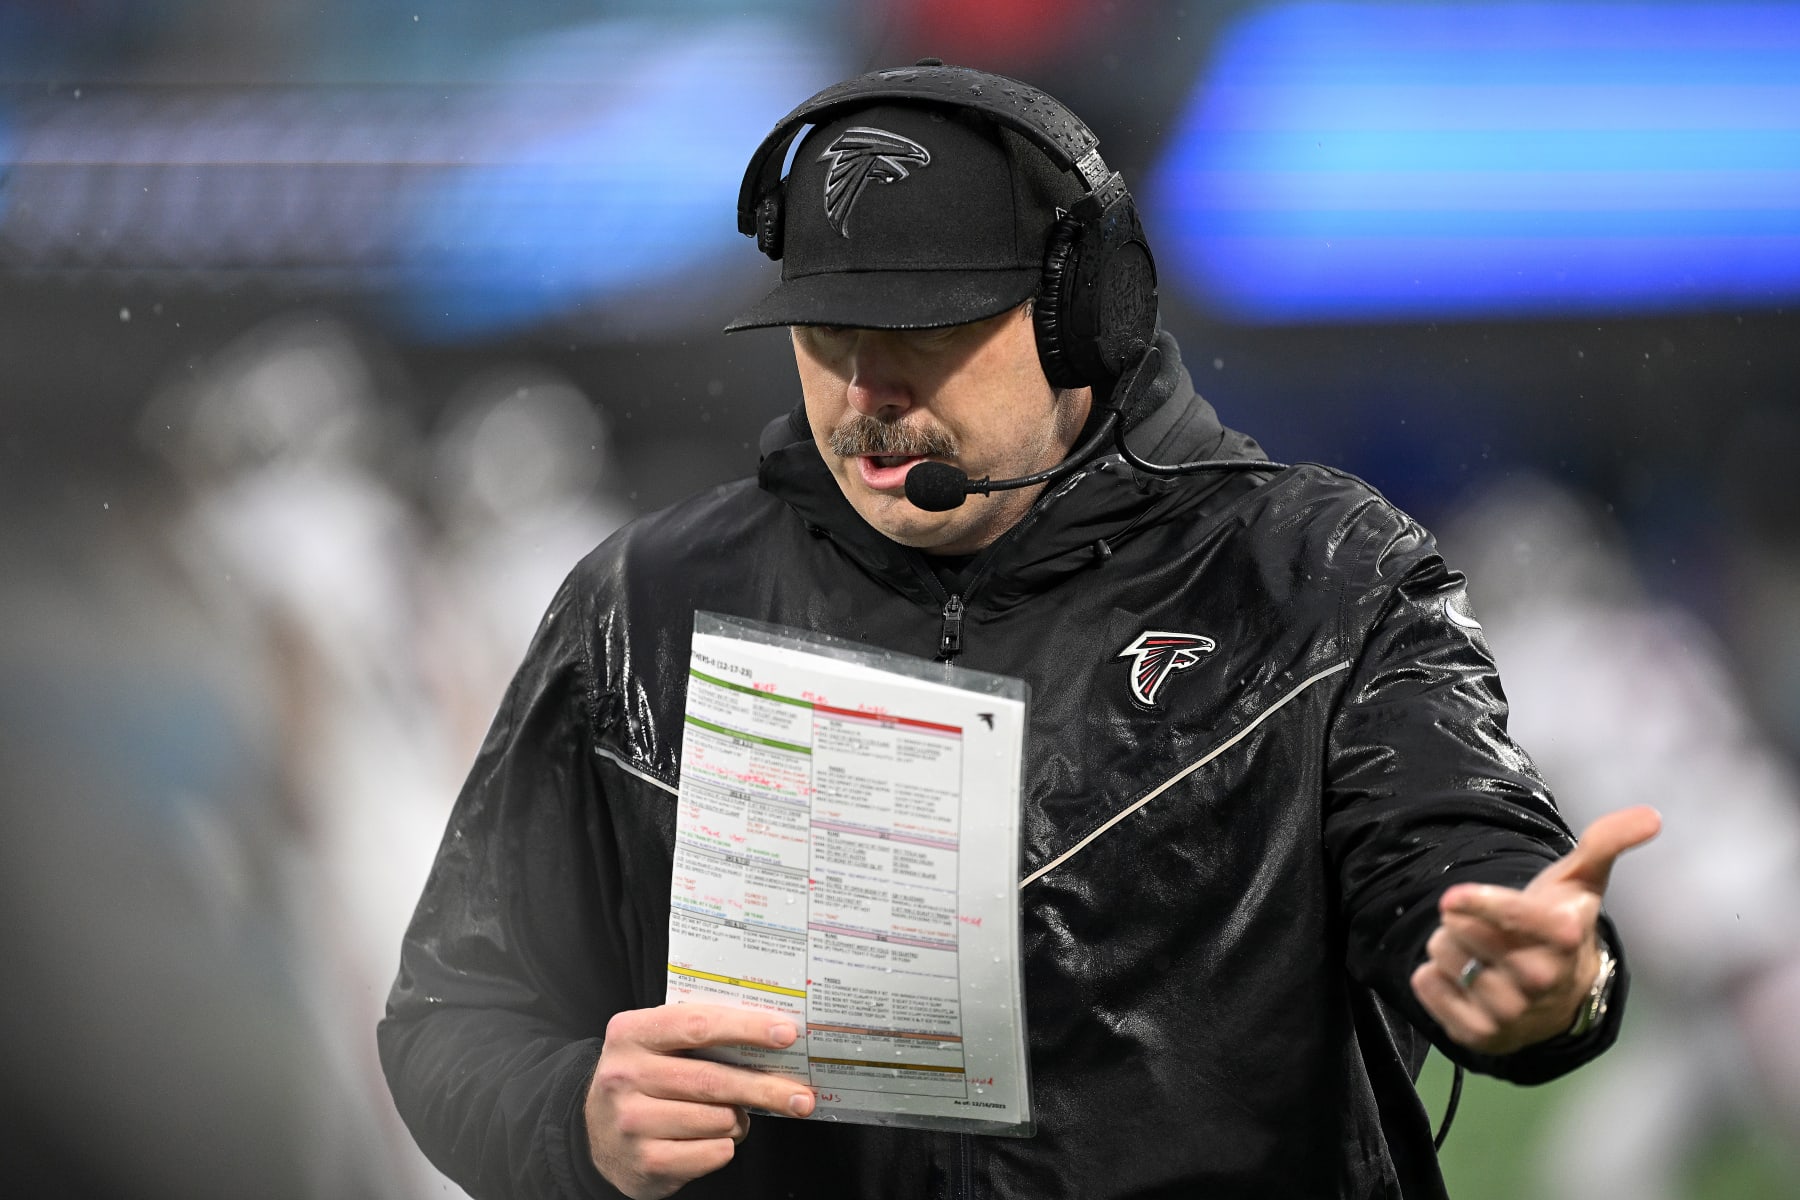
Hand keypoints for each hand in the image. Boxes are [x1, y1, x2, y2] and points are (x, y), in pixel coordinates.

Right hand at [585, 1003, 815, 1199]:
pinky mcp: (645, 1161)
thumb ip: (696, 1033)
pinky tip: (710, 1139)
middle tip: (801, 1096)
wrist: (594, 1136)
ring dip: (740, 1120)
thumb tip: (771, 1035)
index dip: (747, 1028)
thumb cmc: (642, 1081)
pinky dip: (725, 1146)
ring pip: (718, 1120)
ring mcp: (632, 1122)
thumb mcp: (653, 1045)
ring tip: (731, 1116)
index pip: (698, 1025)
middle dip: (766, 1088)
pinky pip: (713, 1153)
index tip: (786, 1034)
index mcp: (631, 1033)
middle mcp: (625, 1076)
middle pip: (714, 1080)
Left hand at [1410, 805, 1660, 1054]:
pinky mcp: (1482, 1036)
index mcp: (1564, 937)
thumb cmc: (1560, 924)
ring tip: (1479, 953)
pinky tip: (1458, 977)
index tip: (1452, 898)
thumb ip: (1607, 842)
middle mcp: (1540, 979)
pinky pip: (1428, 988)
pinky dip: (1431, 977)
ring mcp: (1512, 1011)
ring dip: (1448, 948)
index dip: (1477, 904)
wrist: (1559, 997)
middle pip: (1461, 932)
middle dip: (1462, 920)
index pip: (1510, 916)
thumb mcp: (1583, 880)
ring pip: (1443, 957)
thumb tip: (1651, 816)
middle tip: (1488, 927)